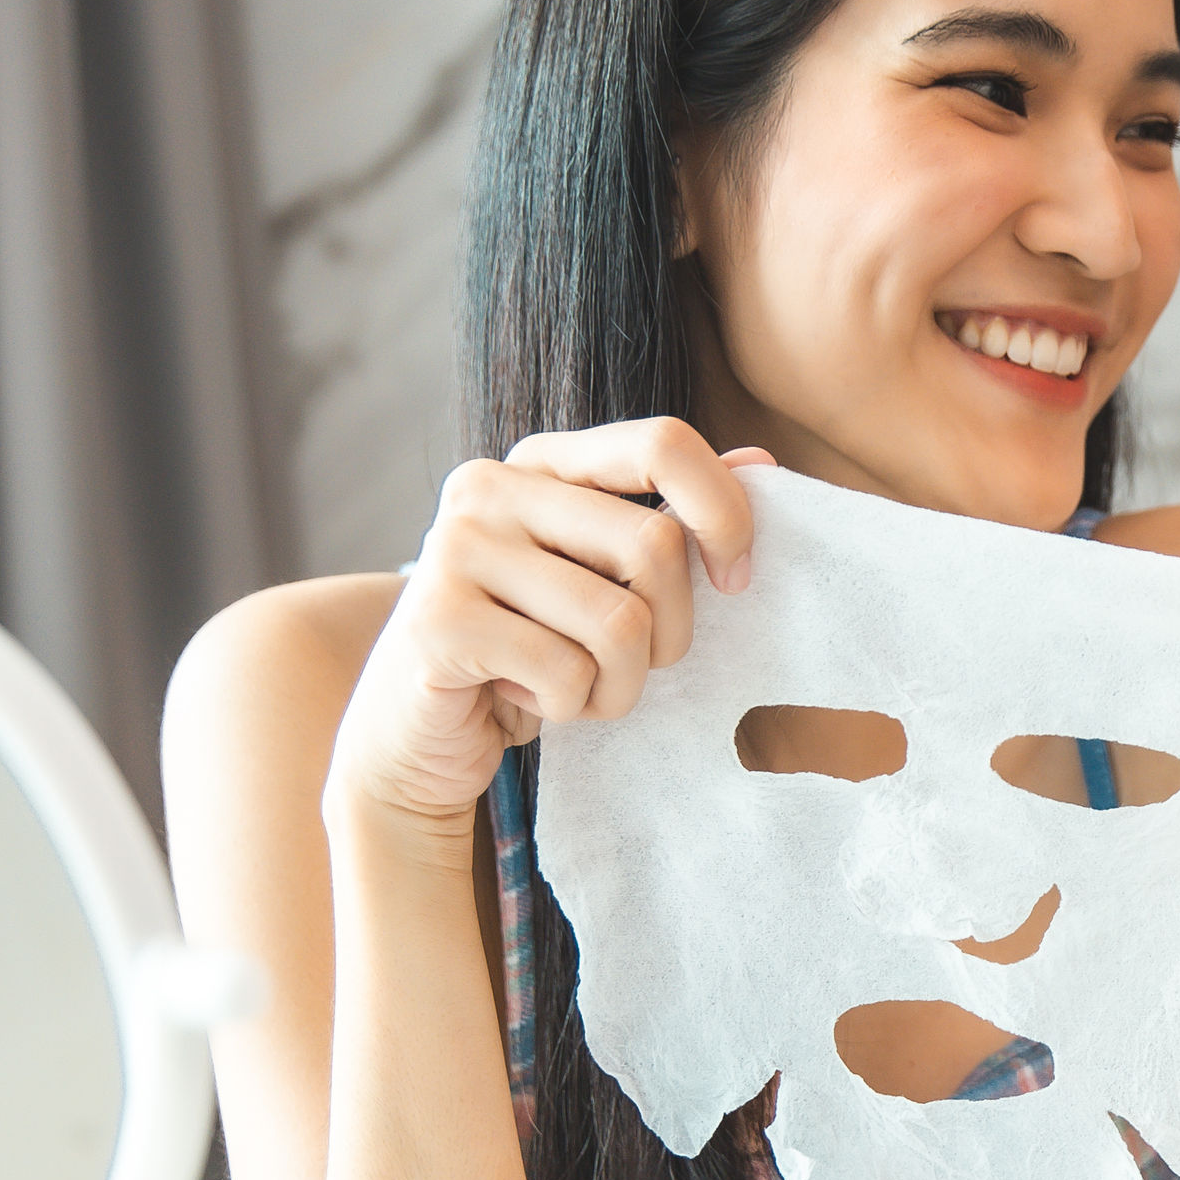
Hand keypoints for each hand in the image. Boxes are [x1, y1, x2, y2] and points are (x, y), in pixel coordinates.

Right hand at [331, 420, 770, 837]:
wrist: (417, 736)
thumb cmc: (530, 650)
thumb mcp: (604, 579)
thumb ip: (670, 516)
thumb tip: (762, 461)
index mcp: (541, 460)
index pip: (662, 443)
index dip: (723, 514)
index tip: (737, 580)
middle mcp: (490, 486)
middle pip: (655, 545)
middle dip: (670, 632)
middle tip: (627, 663)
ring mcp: (456, 549)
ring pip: (620, 623)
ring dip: (620, 684)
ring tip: (575, 687)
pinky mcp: (439, 622)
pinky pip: (568, 673)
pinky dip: (570, 707)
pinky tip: (525, 699)